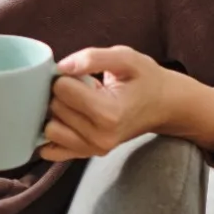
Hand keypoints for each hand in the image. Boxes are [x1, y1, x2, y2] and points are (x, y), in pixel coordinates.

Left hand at [36, 45, 213, 160]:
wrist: (165, 106)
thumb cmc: (145, 79)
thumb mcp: (126, 58)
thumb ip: (93, 58)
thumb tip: (61, 67)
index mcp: (110, 113)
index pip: (61, 88)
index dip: (68, 76)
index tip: (84, 76)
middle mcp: (100, 137)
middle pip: (54, 107)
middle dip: (62, 93)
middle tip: (85, 89)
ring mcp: (93, 149)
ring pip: (49, 128)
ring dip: (58, 113)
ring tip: (80, 104)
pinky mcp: (86, 155)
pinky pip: (51, 150)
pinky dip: (54, 134)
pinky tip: (68, 121)